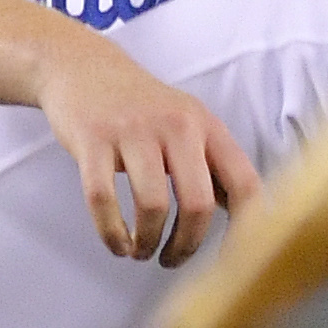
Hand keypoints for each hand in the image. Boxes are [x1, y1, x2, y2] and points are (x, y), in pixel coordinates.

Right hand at [36, 37, 262, 267]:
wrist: (81, 65)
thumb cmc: (139, 107)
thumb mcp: (186, 123)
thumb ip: (212, 165)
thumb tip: (243, 219)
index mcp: (207, 126)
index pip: (245, 184)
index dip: (245, 231)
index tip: (232, 262)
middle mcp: (177, 125)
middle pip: (198, 205)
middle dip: (186, 245)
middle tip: (172, 259)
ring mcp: (133, 131)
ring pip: (153, 207)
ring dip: (147, 242)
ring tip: (140, 251)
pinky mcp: (93, 139)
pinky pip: (103, 199)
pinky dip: (111, 233)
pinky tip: (116, 243)